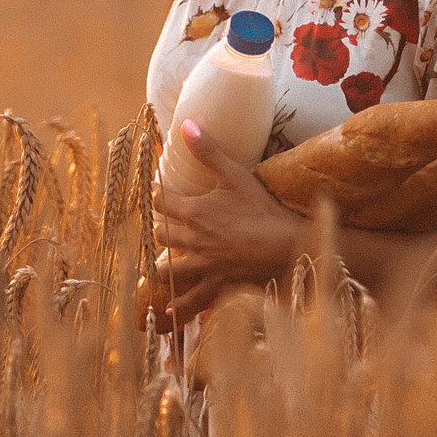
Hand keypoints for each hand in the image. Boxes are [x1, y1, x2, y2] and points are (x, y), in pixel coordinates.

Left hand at [146, 120, 306, 324]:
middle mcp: (193, 241)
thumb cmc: (263, 209)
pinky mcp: (217, 285)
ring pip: (169, 269)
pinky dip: (179, 305)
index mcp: (195, 212)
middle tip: (156, 225)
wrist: (287, 246)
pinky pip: (193, 298)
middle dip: (157, 228)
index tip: (155, 189)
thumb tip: (186, 125)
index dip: (155, 193)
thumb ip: (209, 151)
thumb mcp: (236, 175)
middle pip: (161, 234)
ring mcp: (204, 265)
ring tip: (150, 269)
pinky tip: (168, 311)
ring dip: (158, 267)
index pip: (161, 201)